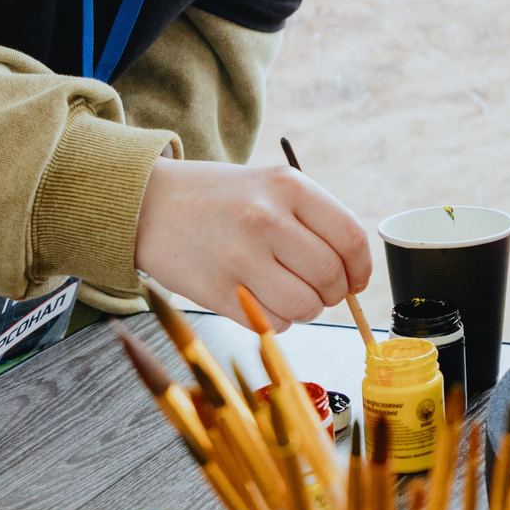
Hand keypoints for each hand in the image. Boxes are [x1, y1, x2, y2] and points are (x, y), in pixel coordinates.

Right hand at [133, 158, 372, 330]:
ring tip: (288, 294)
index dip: (361, 268)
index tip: (356, 280)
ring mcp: (239, 256)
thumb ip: (314, 220)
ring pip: (304, 307)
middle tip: (319, 290)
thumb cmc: (219, 199)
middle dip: (334, 293)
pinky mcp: (217, 291)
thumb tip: (354, 272)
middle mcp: (265, 218)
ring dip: (306, 310)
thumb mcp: (270, 186)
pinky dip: (276, 321)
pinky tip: (260, 300)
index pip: (350, 238)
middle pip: (330, 277)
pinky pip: (271, 323)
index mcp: (287, 186)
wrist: (148, 204)